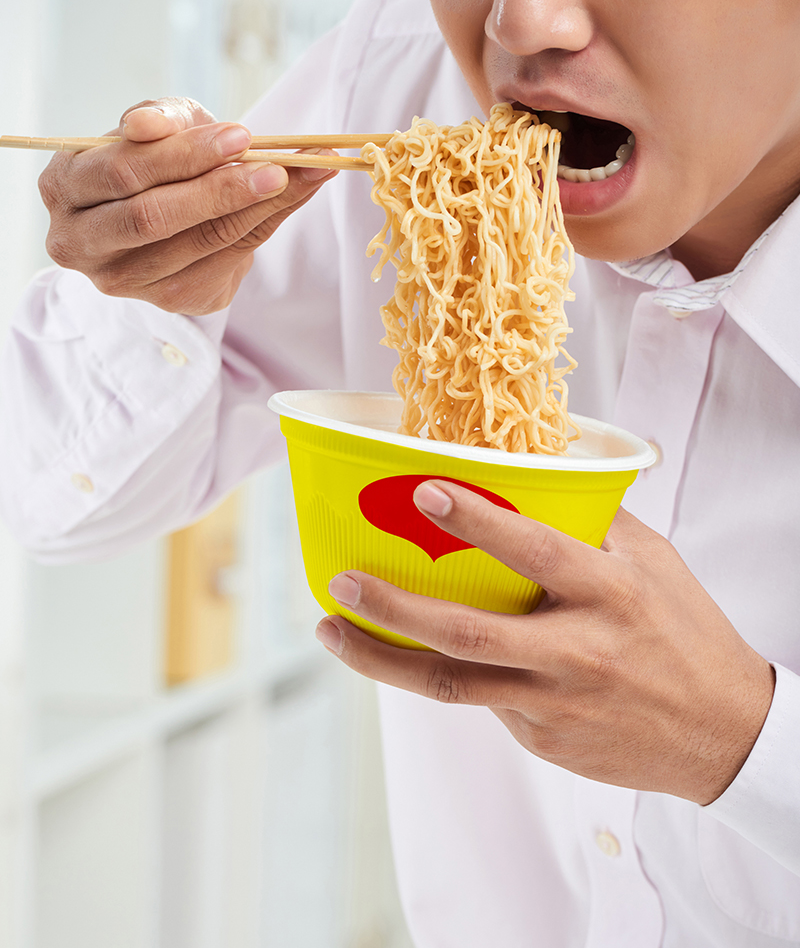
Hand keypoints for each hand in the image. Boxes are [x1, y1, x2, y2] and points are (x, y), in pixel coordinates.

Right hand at [38, 97, 337, 314]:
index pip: (125, 170)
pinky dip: (266, 225)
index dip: (184, 154)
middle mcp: (80, 242)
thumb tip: (149, 122)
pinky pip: (223, 262)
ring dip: (256, 208)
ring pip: (195, 244)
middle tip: (277, 166)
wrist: (164, 215)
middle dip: (221, 189)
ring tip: (303, 175)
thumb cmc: (154, 160)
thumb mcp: (157, 126)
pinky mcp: (165, 299)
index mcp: (64, 186)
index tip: (241, 135)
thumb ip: (160, 118)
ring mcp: (121, 280)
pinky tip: (296, 195)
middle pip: (154, 216)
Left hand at [319, 480, 774, 804]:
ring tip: (332, 631)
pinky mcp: (541, 738)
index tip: (421, 493)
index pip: (531, 550)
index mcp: (607, 593)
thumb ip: (593, 520)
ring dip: (381, 658)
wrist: (721, 733)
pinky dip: (446, 671)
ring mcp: (553, 703)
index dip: (474, 520)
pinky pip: (483, 699)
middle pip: (465, 634)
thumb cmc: (685, 632)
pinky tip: (420, 652)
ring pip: (450, 684)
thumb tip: (533, 476)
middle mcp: (575, 650)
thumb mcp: (653, 560)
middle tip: (340, 584)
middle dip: (391, 609)